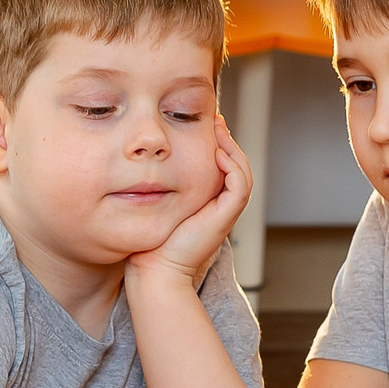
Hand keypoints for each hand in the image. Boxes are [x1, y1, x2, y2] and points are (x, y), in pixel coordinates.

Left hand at [124, 117, 252, 287]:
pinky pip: (239, 185)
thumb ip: (160, 185)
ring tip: (218, 129)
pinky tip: (217, 153)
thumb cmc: (151, 242)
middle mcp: (220, 206)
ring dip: (232, 147)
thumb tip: (146, 162)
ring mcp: (225, 212)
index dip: (218, 144)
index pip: (222, 167)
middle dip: (227, 140)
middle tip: (216, 119)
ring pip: (242, 172)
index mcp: (208, 203)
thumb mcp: (157, 204)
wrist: (156, 268)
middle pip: (236, 165)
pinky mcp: (226, 216)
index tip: (205, 124)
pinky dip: (232, 166)